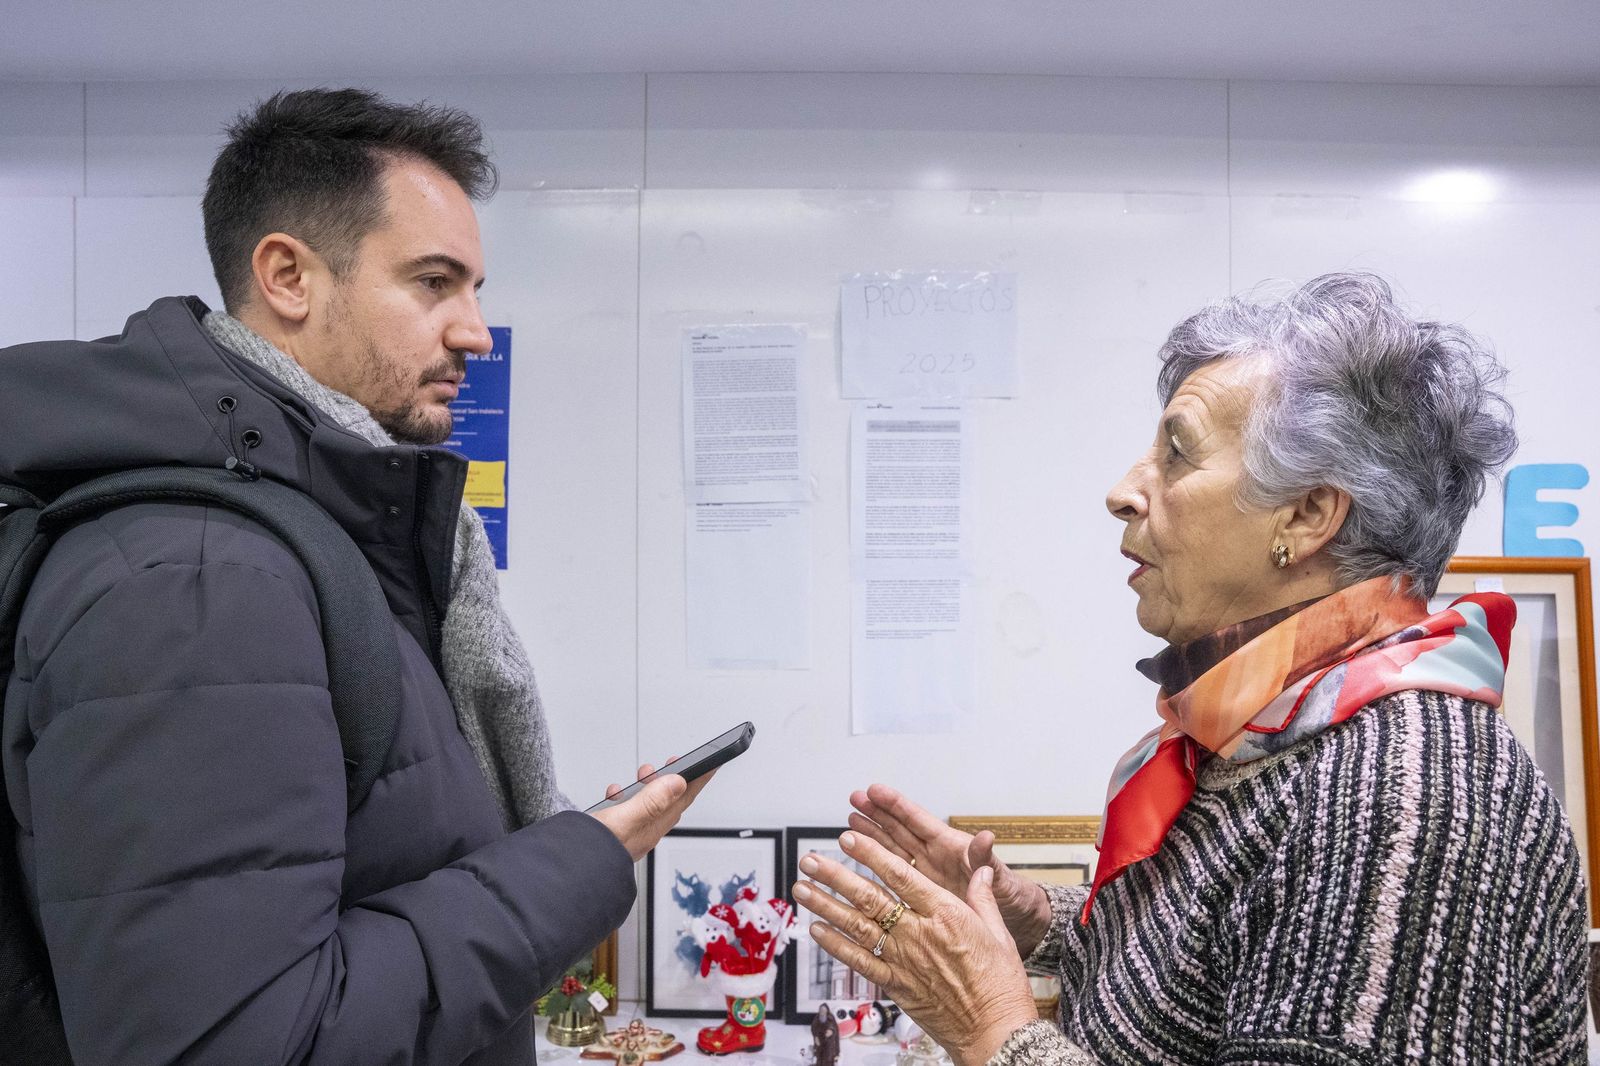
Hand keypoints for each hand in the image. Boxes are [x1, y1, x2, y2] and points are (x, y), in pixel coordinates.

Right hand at [589, 760, 713, 861]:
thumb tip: (678, 783)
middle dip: (673, 779)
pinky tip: (615, 793)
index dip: (698, 780)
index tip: (712, 764)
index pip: (682, 799)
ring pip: (646, 804)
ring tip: (644, 773)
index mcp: (651, 827)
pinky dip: (625, 797)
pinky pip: (626, 811)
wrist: (569, 870)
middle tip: (674, 761)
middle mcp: (643, 832)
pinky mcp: (613, 833)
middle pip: (667, 801)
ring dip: (648, 786)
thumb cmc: (594, 851)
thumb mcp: (625, 820)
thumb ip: (651, 801)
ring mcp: (628, 833)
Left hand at [794, 831, 1039, 1065]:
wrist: (995, 1032)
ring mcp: (904, 961)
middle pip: (869, 898)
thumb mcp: (999, 932)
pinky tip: (817, 930)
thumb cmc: (1001, 985)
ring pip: (857, 927)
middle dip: (835, 875)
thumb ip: (982, 896)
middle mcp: (919, 934)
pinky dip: (835, 945)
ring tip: (802, 888)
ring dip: (826, 906)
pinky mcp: (896, 986)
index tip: (849, 838)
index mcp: (946, 914)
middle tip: (811, 860)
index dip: (871, 854)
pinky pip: (859, 962)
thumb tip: (981, 866)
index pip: (900, 875)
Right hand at [849, 784, 1051, 955]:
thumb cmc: (1011, 898)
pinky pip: (894, 876)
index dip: (896, 806)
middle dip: (877, 813)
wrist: (1016, 925)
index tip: (875, 790)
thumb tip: (985, 837)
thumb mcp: (1001, 879)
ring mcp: (926, 875)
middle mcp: (935, 858)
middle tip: (854, 798)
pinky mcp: (922, 894)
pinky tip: (861, 859)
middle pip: (900, 830)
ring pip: (892, 849)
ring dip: (872, 834)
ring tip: (851, 819)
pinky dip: (877, 866)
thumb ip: (986, 860)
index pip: (919, 821)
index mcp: (952, 849)